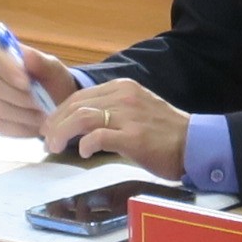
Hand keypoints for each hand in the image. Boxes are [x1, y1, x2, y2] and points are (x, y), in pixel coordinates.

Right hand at [0, 33, 88, 138]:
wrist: (55, 104)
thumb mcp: (54, 69)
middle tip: (42, 104)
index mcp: (0, 55)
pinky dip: (19, 128)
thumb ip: (41, 62)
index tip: (27, 83)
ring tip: (43, 115)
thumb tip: (27, 56)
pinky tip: (34, 126)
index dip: (9, 72)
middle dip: (20, 98)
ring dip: (23, 115)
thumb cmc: (52, 81)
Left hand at [40, 73, 189, 178]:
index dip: (58, 112)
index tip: (49, 127)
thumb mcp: (135, 110)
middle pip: (75, 105)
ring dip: (62, 133)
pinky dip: (85, 144)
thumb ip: (111, 111)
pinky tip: (83, 153)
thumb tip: (80, 124)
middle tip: (47, 140)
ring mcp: (129, 115)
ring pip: (82, 118)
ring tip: (55, 147)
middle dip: (55, 124)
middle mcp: (124, 96)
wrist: (194, 144)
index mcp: (122, 87)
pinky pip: (99, 136)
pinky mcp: (134, 136)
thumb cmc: (164, 133)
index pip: (79, 96)